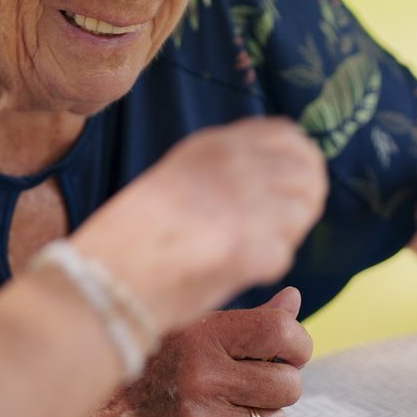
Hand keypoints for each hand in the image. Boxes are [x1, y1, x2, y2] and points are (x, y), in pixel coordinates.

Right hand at [76, 119, 326, 331]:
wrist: (108, 279)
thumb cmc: (133, 238)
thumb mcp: (177, 178)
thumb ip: (223, 172)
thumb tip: (272, 179)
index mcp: (215, 144)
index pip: (290, 137)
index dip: (301, 164)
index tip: (294, 186)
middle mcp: (236, 164)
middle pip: (309, 173)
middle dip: (304, 202)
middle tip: (280, 228)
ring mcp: (248, 203)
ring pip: (303, 212)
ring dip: (287, 233)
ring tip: (252, 249)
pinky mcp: (255, 245)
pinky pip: (283, 254)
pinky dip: (266, 267)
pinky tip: (235, 271)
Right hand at [124, 287, 309, 416]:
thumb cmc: (158, 364)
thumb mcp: (194, 327)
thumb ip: (248, 318)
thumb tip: (294, 301)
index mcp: (203, 334)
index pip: (280, 332)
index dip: (298, 343)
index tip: (289, 351)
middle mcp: (201, 376)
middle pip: (288, 385)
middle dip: (283, 385)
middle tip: (260, 383)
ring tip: (238, 408)